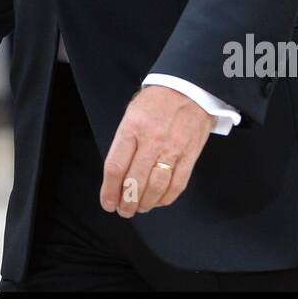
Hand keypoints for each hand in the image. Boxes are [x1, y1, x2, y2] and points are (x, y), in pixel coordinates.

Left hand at [101, 85, 212, 217]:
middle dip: (126, 202)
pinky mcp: (190, 155)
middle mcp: (151, 141)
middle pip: (135, 182)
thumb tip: (118, 172)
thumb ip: (125, 141)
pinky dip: (166, 198)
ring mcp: (173, 149)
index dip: (109, 190)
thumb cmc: (156, 100)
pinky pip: (177, 184)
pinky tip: (158, 201)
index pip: (116, 167)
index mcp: (132, 128)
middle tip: (123, 211)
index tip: (107, 203)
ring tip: (138, 208)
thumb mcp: (132, 113)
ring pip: (156, 187)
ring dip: (145, 203)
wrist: (190, 87)